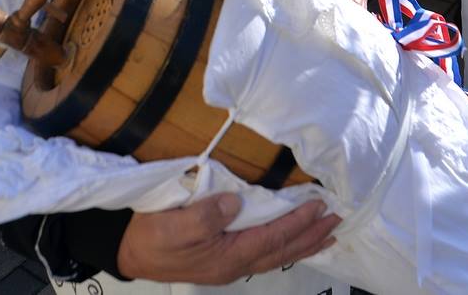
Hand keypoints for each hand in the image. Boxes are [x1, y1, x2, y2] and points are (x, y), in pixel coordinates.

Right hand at [116, 194, 339, 284]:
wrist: (129, 253)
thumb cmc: (151, 236)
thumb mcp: (173, 224)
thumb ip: (205, 216)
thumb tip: (236, 203)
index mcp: (227, 255)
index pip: (272, 237)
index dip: (298, 222)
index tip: (319, 204)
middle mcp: (235, 264)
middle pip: (282, 251)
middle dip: (311, 235)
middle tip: (338, 220)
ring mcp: (230, 265)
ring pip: (276, 255)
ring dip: (303, 243)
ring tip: (326, 233)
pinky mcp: (224, 260)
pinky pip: (265, 254)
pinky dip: (285, 246)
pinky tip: (290, 241)